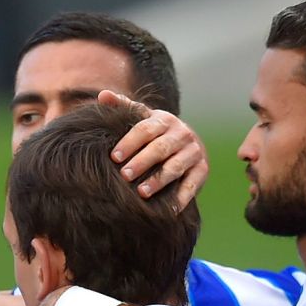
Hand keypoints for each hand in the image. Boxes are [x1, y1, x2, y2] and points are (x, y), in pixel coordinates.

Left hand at [100, 90, 209, 208]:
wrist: (187, 145)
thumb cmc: (156, 134)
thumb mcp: (143, 118)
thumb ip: (124, 107)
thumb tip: (103, 95)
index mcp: (164, 121)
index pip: (146, 129)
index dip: (130, 142)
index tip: (114, 156)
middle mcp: (182, 134)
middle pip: (161, 148)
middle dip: (142, 162)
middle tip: (124, 175)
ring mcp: (193, 153)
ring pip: (176, 167)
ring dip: (159, 180)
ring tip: (142, 192)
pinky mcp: (202, 171)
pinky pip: (192, 185)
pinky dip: (182, 198)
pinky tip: (169, 210)